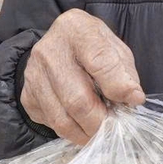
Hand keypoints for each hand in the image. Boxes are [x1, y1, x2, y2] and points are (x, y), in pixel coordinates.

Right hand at [21, 9, 144, 144]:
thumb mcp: (115, 49)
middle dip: (101, 122)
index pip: (100, 62)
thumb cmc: (93, 48)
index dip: (119, 87)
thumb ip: (125, 73)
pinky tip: (80, 123)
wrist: (61, 45)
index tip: (134, 100)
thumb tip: (132, 99)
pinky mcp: (27, 95)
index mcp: (77, 30)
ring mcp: (34, 74)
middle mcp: (50, 50)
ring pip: (61, 119)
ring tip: (100, 132)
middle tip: (115, 128)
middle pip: (77, 100)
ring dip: (86, 134)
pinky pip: (50, 123)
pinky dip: (69, 131)